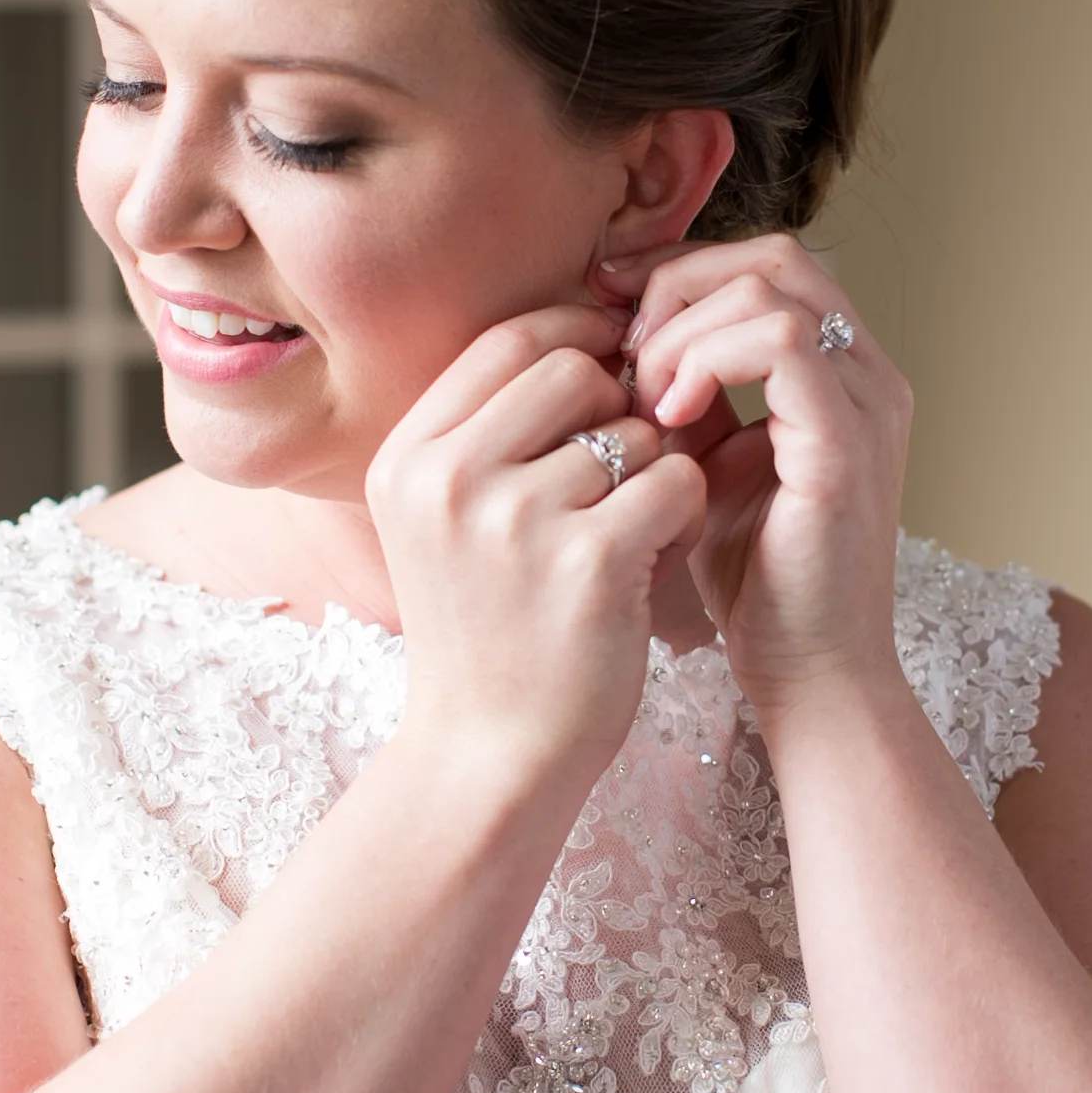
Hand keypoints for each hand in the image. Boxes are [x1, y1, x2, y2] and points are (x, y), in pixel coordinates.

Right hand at [366, 303, 708, 791]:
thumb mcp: (445, 523)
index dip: (575, 335)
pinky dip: (684, 516)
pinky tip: (658, 559)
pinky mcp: (590, 561)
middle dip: (617, 407)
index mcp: (407, 459)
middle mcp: (450, 479)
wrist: (487, 757)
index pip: (506, 339)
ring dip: (655, 473)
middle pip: (573, 371)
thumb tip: (589, 336)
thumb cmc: (484, 631)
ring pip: (634, 432)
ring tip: (633, 534)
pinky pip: (675, 483)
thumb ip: (491, 433)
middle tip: (623, 472)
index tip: (613, 362)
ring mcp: (517, 520)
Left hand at [600, 235, 911, 714]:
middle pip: (772, 255)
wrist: (808, 675)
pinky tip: (667, 416)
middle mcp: (868, 376)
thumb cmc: (755, 584)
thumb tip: (616, 335)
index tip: (608, 315)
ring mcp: (866, 404)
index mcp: (839, 376)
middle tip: (621, 348)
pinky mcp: (846, 442)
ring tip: (643, 395)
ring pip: (772, 286)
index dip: (679, 273)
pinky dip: (708, 359)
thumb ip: (684, 396)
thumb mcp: (704, 465)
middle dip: (678, 285)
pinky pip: (780, 342)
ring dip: (684, 326)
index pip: (763, 265)